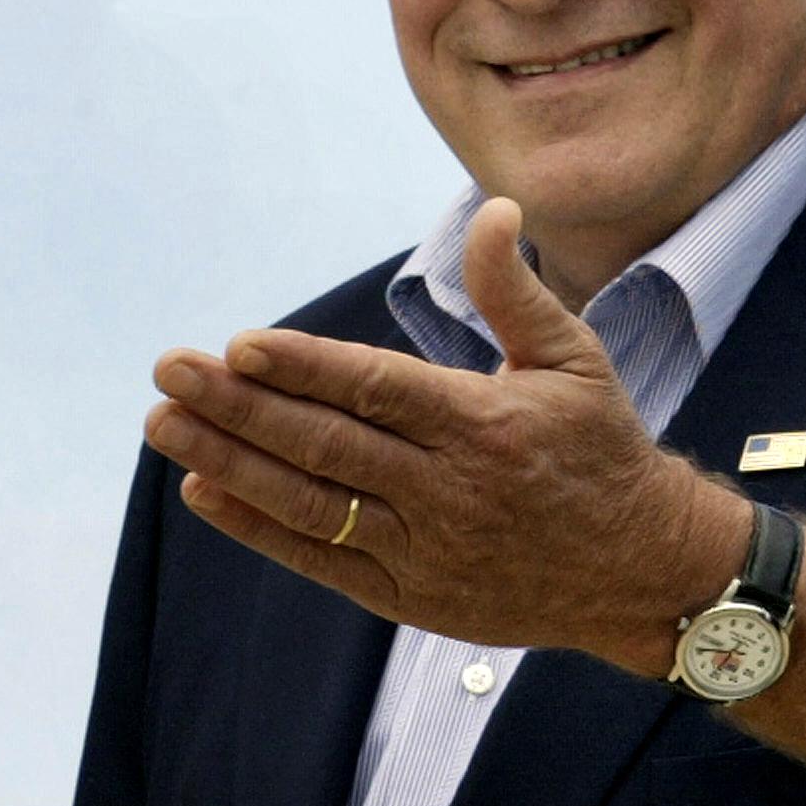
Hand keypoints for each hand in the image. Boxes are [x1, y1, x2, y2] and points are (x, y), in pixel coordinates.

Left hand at [145, 197, 749, 664]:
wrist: (639, 568)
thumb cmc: (601, 448)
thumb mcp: (575, 358)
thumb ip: (515, 291)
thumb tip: (496, 210)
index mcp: (486, 424)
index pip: (377, 390)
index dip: (303, 368)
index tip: (238, 345)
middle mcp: (450, 488)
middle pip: (326, 443)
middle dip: (239, 405)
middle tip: (171, 369)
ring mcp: (425, 548)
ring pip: (310, 500)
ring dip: (230, 460)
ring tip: (165, 423)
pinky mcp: (410, 595)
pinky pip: (319, 559)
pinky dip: (258, 526)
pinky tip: (207, 489)